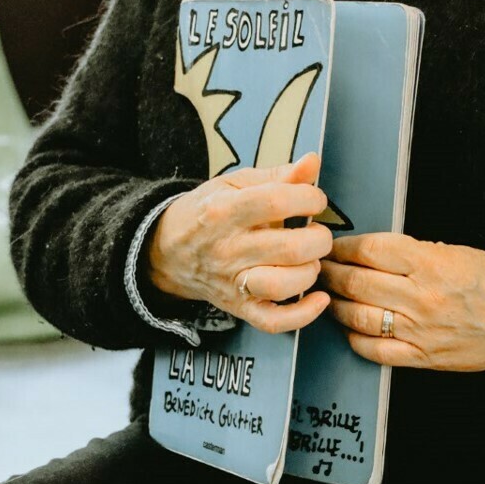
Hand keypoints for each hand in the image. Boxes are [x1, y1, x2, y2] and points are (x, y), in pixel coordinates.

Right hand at [149, 153, 332, 333]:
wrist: (166, 250)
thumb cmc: (207, 213)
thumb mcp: (235, 185)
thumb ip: (277, 176)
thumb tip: (312, 162)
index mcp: (224, 211)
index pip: (277, 201)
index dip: (308, 198)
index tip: (315, 200)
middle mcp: (228, 249)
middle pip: (288, 248)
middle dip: (318, 238)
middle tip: (317, 232)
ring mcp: (232, 282)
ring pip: (282, 284)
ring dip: (310, 271)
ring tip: (311, 260)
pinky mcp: (238, 307)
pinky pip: (273, 321)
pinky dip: (302, 315)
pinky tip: (318, 298)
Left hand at [319, 233, 484, 370]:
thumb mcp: (455, 251)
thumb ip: (413, 252)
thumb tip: (371, 253)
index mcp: (430, 263)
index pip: (370, 250)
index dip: (344, 247)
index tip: (333, 246)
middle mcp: (421, 296)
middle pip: (357, 282)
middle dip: (331, 273)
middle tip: (319, 268)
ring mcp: (419, 329)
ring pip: (358, 316)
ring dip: (335, 304)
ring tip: (327, 296)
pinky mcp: (421, 356)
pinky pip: (374, 349)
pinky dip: (354, 337)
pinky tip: (349, 327)